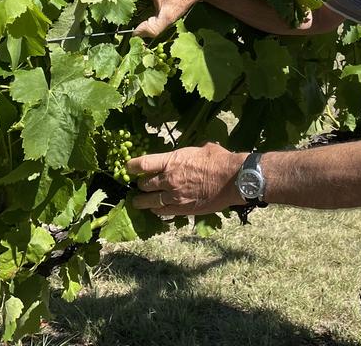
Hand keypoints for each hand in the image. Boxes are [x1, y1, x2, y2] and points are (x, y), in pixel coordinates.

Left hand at [126, 143, 246, 215]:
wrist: (233, 179)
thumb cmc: (220, 160)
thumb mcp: (202, 148)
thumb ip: (190, 152)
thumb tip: (193, 152)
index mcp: (171, 161)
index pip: (142, 164)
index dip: (132, 166)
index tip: (128, 167)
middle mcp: (169, 179)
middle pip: (144, 184)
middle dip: (141, 184)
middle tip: (140, 185)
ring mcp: (175, 196)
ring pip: (150, 201)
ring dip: (142, 201)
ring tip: (138, 202)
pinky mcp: (183, 209)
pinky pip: (163, 212)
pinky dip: (156, 210)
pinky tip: (155, 210)